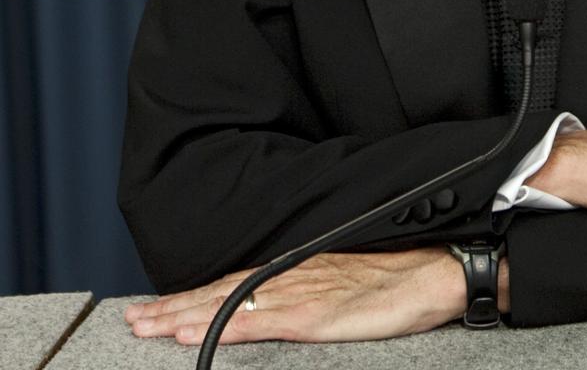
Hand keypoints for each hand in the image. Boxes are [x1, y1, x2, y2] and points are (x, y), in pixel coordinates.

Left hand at [124, 248, 465, 343]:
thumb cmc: (399, 281)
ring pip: (232, 303)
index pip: (235, 283)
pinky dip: (225, 324)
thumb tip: (279, 308)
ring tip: (150, 325)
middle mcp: (293, 276)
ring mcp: (303, 294)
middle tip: (135, 318)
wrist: (437, 271)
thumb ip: (311, 291)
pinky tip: (198, 331)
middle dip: (176, 306)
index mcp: (300, 269)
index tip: (158, 307)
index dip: (195, 295)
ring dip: (186, 314)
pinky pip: (262, 321)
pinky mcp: (317, 314)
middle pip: (223, 291)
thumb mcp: (346, 285)